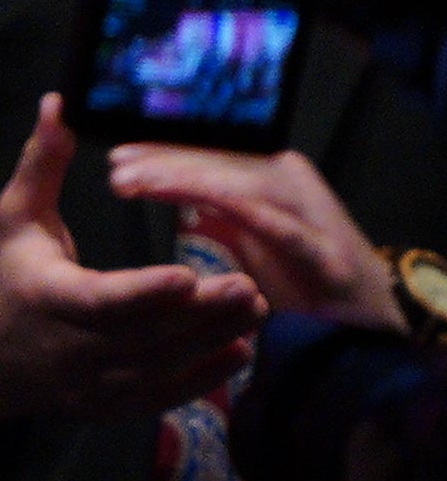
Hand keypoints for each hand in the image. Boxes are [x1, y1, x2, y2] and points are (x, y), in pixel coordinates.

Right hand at [0, 98, 267, 425]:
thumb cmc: (10, 273)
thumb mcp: (16, 217)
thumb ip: (41, 164)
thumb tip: (59, 105)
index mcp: (44, 298)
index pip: (97, 300)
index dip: (141, 292)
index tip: (186, 276)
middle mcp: (65, 349)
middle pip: (140, 335)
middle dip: (197, 313)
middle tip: (246, 285)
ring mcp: (88, 385)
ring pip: (158, 366)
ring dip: (209, 339)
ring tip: (254, 307)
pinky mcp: (107, 406)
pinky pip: (161, 396)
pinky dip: (202, 376)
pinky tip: (238, 349)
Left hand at [103, 140, 394, 326]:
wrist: (363, 328)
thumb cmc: (296, 280)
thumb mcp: (245, 235)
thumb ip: (211, 207)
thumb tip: (157, 180)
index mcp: (269, 179)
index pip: (212, 154)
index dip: (165, 151)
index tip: (117, 157)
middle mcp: (291, 186)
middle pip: (223, 162)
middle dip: (168, 160)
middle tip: (117, 164)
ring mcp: (312, 217)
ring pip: (243, 185)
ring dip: (187, 180)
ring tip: (135, 183)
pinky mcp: (326, 255)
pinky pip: (277, 228)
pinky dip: (236, 214)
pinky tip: (193, 211)